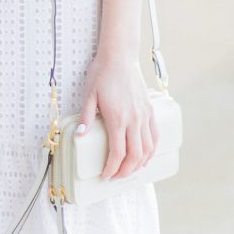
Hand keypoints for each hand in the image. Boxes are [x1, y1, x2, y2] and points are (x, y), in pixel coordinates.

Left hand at [75, 50, 158, 180]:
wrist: (120, 56)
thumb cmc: (103, 73)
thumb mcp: (89, 95)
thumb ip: (85, 117)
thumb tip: (79, 136)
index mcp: (118, 118)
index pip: (118, 153)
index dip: (111, 168)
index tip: (105, 175)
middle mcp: (134, 119)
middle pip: (135, 156)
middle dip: (126, 171)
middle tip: (116, 176)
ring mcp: (144, 115)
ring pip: (148, 148)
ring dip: (140, 163)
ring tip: (130, 169)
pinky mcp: (150, 110)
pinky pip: (155, 135)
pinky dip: (151, 149)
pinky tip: (145, 154)